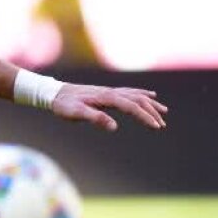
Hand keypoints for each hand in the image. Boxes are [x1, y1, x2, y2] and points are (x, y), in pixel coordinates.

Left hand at [52, 84, 167, 131]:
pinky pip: (129, 92)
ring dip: (150, 103)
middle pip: (137, 100)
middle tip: (162, 125)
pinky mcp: (106, 92)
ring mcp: (109, 91)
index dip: (145, 116)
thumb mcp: (76, 114)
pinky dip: (141, 94)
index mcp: (106, 97)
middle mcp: (110, 92)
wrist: (53, 93)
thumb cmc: (64, 105)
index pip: (132, 106)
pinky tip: (149, 95)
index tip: (156, 126)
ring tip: (163, 111)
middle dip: (151, 112)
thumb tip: (114, 127)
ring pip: (135, 95)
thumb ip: (95, 118)